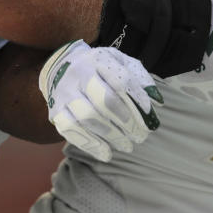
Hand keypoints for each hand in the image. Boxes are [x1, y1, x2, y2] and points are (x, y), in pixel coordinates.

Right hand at [39, 40, 162, 162]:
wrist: (61, 65)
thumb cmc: (99, 67)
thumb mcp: (121, 63)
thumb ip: (140, 79)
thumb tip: (157, 102)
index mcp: (99, 59)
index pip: (121, 80)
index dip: (137, 100)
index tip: (149, 116)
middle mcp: (80, 75)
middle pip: (104, 101)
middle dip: (126, 122)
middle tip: (141, 136)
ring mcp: (65, 93)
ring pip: (87, 118)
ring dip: (111, 136)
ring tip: (127, 146)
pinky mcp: (55, 111)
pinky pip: (71, 131)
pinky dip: (90, 145)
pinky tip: (106, 153)